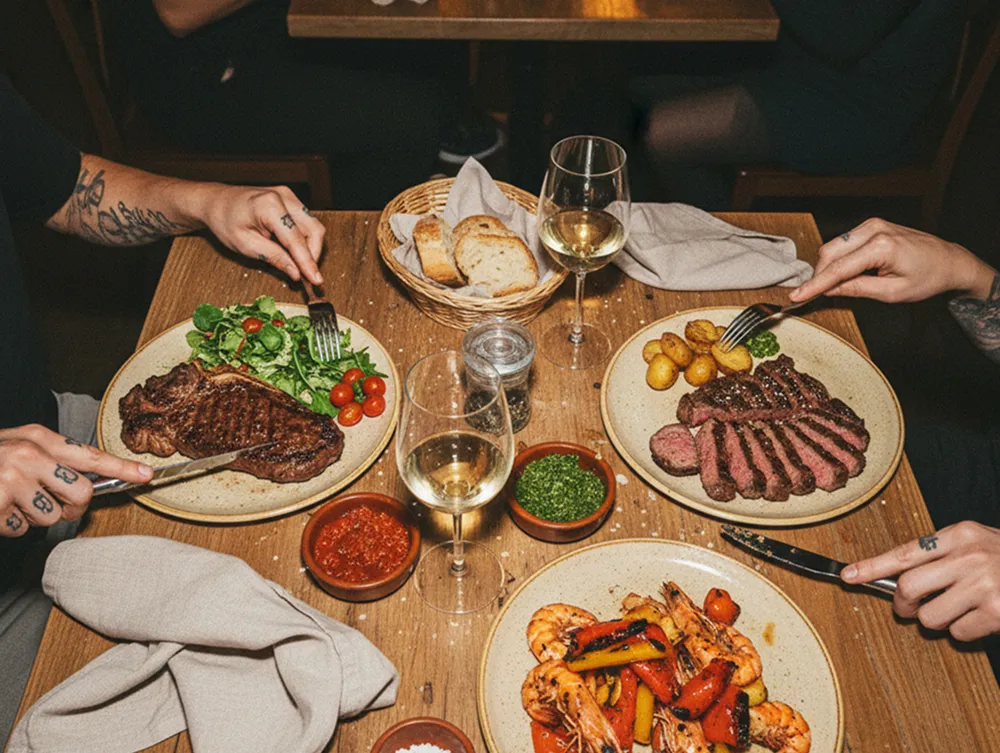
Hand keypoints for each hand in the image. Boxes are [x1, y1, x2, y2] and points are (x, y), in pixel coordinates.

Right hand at [0, 424, 152, 536]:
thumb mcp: (18, 450)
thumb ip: (52, 460)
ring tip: (11, 502)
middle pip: (82, 493)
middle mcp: (29, 454)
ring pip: (52, 516)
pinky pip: (22, 529)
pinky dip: (10, 526)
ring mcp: (13, 479)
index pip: (90, 454)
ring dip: (34, 518)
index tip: (147, 476)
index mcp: (37, 438)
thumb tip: (92, 479)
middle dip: (72, 507)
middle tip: (52, 504)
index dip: (122, 467)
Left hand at [196, 184, 326, 285]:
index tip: (316, 280)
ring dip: (309, 248)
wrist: (216, 202)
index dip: (308, 262)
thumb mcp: (245, 245)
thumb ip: (274, 258)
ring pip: (314, 226)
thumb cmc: (225, 221)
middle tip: (306, 275)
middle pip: (314, 230)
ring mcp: (289, 196)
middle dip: (312, 255)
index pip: (297, 239)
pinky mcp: (291, 200)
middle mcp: (284, 197)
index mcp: (269, 206)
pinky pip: (306, 222)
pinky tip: (292, 251)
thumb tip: (296, 272)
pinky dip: (303, 239)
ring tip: (297, 263)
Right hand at [789, 218, 994, 303]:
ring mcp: (873, 224)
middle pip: (829, 252)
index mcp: (882, 246)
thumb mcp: (892, 292)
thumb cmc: (928, 278)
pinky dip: (838, 258)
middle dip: (820, 275)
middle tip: (816, 295)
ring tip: (835, 286)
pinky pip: (844, 242)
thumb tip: (829, 290)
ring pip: (833, 246)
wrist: (949, 261)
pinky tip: (845, 272)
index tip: (796, 296)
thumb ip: (857, 289)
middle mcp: (875, 229)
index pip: (838, 269)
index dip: (815, 285)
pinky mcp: (872, 225)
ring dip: (828, 267)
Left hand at [842, 521, 999, 641]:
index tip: (847, 576)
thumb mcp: (977, 543)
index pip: (904, 552)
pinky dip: (966, 632)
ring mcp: (984, 585)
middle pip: (908, 587)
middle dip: (902, 604)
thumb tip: (897, 576)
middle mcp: (970, 557)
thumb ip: (942, 554)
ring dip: (938, 620)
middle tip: (908, 608)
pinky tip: (983, 618)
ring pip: (929, 616)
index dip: (871, 567)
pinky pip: (959, 633)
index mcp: (960, 534)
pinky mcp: (997, 612)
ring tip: (959, 609)